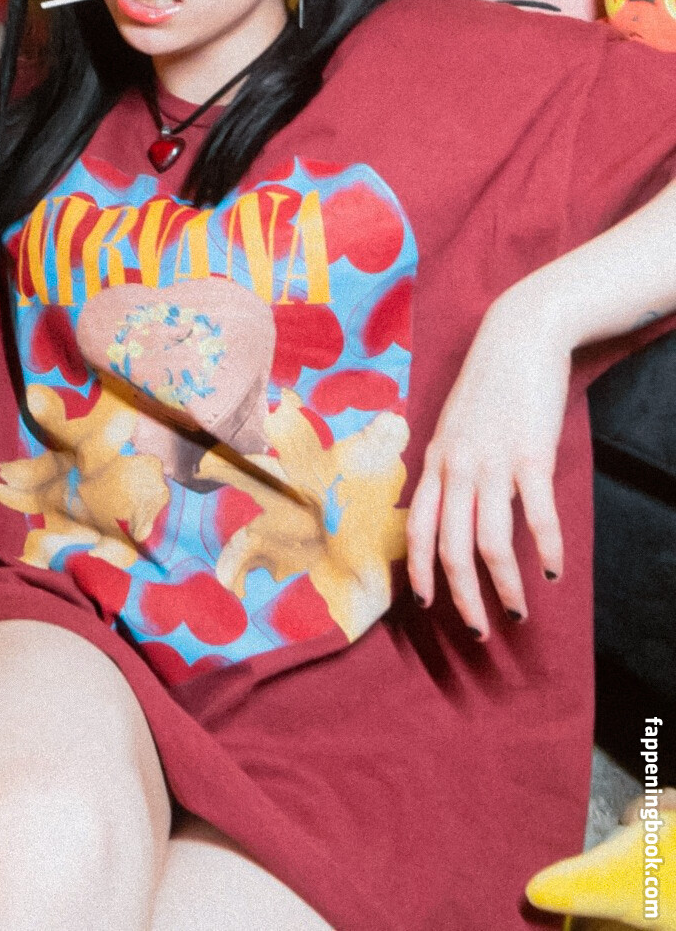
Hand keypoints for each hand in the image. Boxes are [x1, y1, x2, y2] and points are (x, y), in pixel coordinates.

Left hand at [406, 287, 566, 637]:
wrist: (517, 338)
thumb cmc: (487, 385)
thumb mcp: (452, 426)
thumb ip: (447, 465)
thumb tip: (443, 505)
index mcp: (434, 460)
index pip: (414, 527)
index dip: (418, 570)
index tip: (424, 605)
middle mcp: (456, 466)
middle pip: (450, 547)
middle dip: (461, 597)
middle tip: (477, 631)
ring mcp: (493, 462)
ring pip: (491, 542)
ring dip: (504, 586)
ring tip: (517, 613)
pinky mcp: (531, 456)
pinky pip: (536, 515)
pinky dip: (546, 549)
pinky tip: (554, 573)